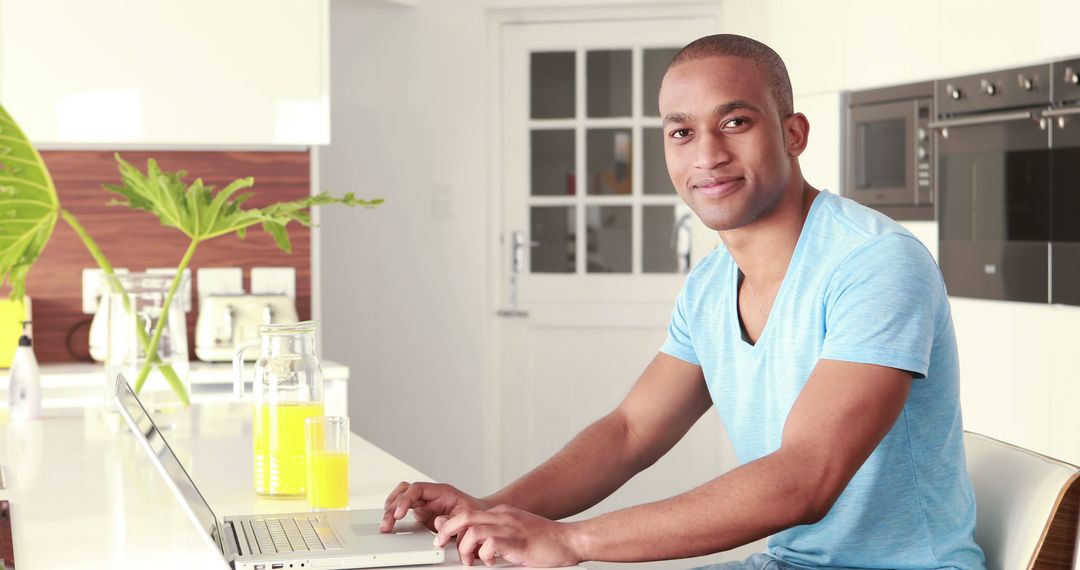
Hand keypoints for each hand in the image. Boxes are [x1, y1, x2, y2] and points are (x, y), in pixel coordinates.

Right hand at [381, 481, 488, 532]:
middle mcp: (430, 496)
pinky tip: (390, 523)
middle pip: (405, 493)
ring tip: (385, 524)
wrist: (481, 518)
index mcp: (441, 492)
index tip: (400, 514)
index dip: (405, 500)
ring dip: (391, 509)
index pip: (417, 489)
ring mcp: (425, 504)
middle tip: (388, 523)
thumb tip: (438, 523)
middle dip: (393, 506)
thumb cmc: (475, 514)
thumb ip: (453, 520)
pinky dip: (394, 514)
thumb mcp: (468, 517)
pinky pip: (403, 509)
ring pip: (401, 498)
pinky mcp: (422, 514)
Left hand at [434, 504, 581, 566]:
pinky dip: (485, 555)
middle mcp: (504, 517)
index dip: (450, 525)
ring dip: (466, 549)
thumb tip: (474, 545)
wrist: (569, 541)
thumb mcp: (516, 532)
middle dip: (447, 531)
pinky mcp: (518, 542)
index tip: (442, 537)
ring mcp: (511, 528)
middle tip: (441, 544)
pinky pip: (491, 544)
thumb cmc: (545, 541)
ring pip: (474, 531)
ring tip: (471, 561)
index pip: (468, 514)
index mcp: (502, 514)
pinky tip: (491, 562)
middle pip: (465, 517)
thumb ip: (495, 536)